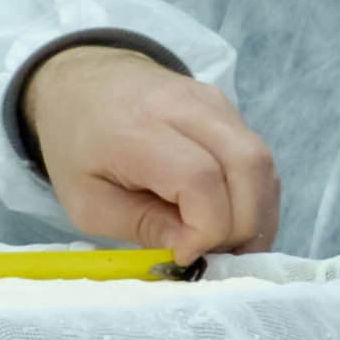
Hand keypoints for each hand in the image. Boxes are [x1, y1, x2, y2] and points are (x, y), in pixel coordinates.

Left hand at [23, 48, 280, 264]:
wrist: (81, 81)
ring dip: (257, 214)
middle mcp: (185, 106)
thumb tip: (194, 250)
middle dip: (244, 226)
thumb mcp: (88, 202)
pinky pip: (257, 158)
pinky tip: (230, 220)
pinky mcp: (227, 108)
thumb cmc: (77, 146)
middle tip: (221, 258)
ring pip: (262, 164)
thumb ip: (142, 226)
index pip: (200, 179)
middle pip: (248, 167)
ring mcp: (213, 102)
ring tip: (228, 246)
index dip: (206, 229)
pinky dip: (253, 196)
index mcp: (138, 129)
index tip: (186, 256)